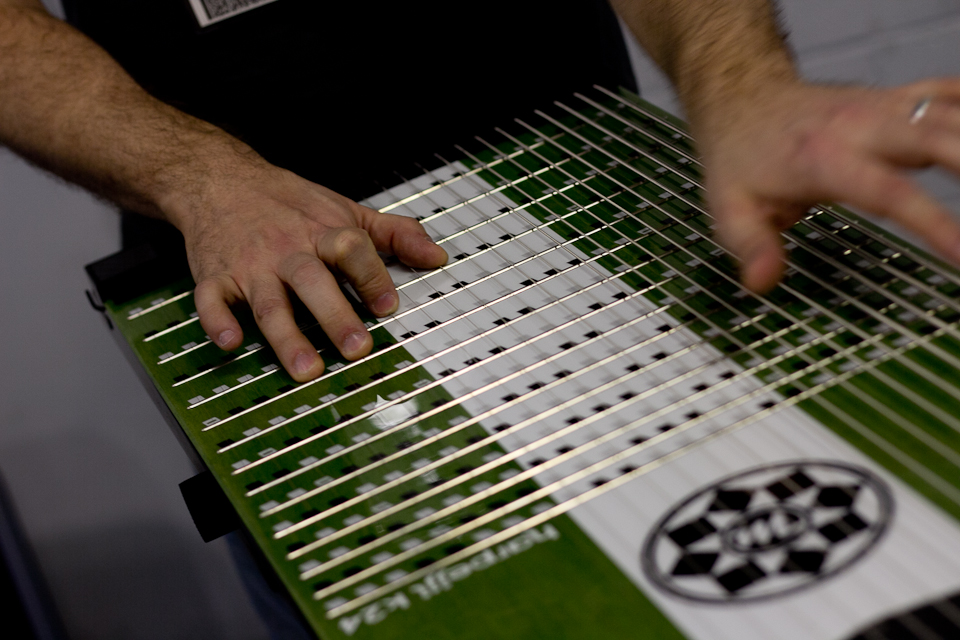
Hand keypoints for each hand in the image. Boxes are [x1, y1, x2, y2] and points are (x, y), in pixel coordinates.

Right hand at [173, 155, 447, 381]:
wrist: (220, 179)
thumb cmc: (291, 203)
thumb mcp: (347, 210)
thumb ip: (394, 234)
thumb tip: (436, 257)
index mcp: (323, 232)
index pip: (351, 250)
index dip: (371, 276)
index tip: (388, 306)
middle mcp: (287, 249)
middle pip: (312, 281)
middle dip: (334, 315)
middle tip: (356, 347)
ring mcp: (249, 265)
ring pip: (268, 302)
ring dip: (285, 337)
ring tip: (305, 370)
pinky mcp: (214, 276)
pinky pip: (211, 300)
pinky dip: (217, 321)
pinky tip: (231, 343)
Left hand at [695, 78, 959, 291]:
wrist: (742, 97)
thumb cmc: (739, 157)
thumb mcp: (728, 208)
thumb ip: (750, 246)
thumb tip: (762, 282)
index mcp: (823, 158)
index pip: (891, 194)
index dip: (935, 223)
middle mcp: (861, 126)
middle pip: (938, 140)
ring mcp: (883, 108)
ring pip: (950, 115)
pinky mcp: (895, 100)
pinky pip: (947, 94)